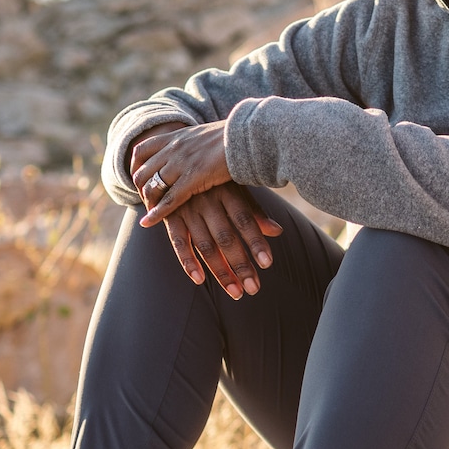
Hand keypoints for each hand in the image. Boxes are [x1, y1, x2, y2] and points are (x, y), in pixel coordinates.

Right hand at [129, 126, 280, 298]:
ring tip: (236, 292)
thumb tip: (278, 231)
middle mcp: (208, 200)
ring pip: (205, 245)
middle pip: (226, 238)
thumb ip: (254, 211)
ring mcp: (187, 209)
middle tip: (254, 288)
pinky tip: (199, 280)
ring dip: (220, 272)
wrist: (174, 156)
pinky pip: (178, 242)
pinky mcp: (170, 217)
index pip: (245, 219)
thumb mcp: (235, 187)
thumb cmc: (214, 178)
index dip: (256, 242)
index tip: (267, 264)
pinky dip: (187, 262)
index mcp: (227, 191)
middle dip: (241, 265)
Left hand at [130, 121, 232, 224]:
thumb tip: (197, 146)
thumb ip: (196, 142)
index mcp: (176, 136)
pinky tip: (150, 222)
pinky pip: (169, 199)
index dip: (135, 166)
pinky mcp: (193, 178)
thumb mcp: (208, 135)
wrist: (247, 136)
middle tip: (146, 200)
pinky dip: (157, 212)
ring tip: (150, 214)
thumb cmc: (235, 137)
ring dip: (148, 202)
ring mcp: (182, 163)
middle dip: (140, 188)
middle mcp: (174, 148)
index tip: (139, 178)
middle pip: (143, 171)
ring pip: (153, 186)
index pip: (142, 150)